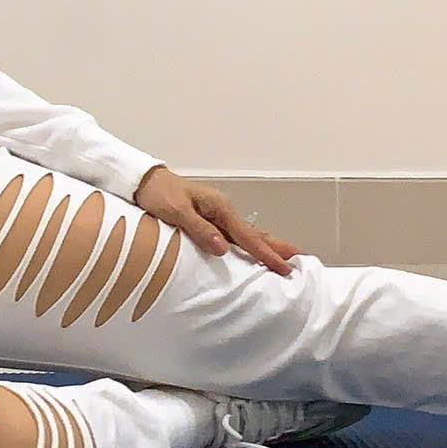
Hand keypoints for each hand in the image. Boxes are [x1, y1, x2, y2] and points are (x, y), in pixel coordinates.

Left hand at [134, 166, 302, 276]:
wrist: (146, 181)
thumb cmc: (159, 194)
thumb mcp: (176, 212)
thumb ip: (199, 229)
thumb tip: (223, 249)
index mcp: (219, 208)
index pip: (247, 236)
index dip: (266, 253)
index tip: (284, 267)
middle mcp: (223, 210)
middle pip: (254, 234)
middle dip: (277, 248)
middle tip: (300, 261)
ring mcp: (218, 215)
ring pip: (248, 235)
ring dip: (267, 246)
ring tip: (288, 257)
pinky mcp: (210, 219)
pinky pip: (235, 235)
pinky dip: (250, 244)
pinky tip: (256, 251)